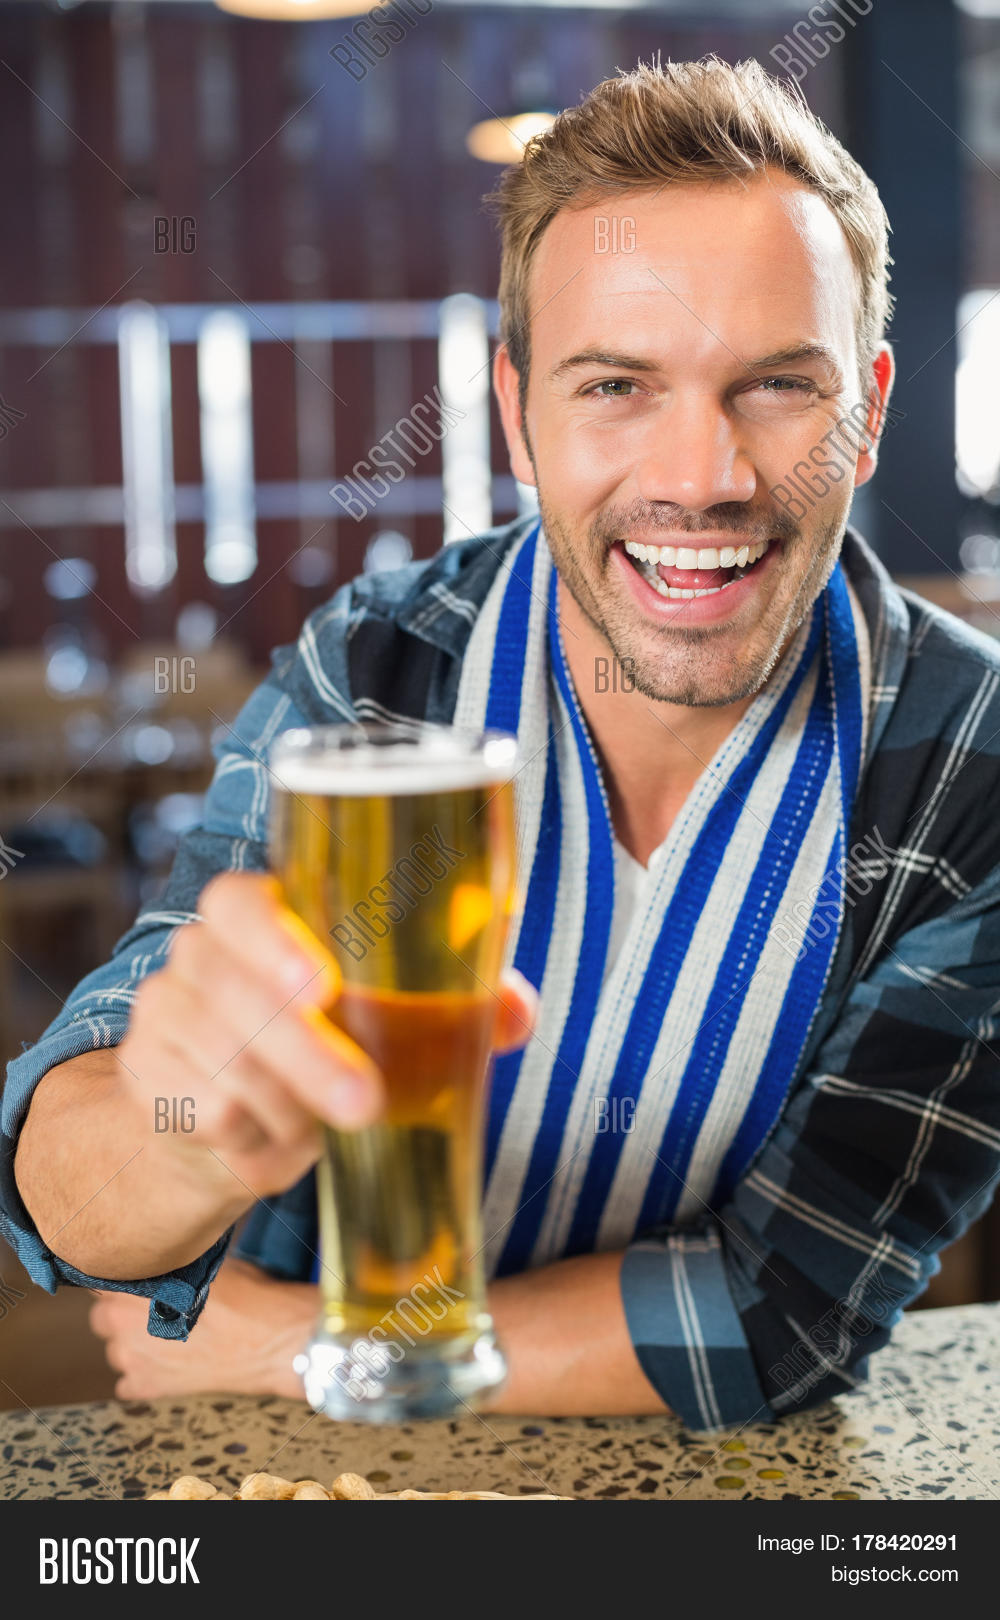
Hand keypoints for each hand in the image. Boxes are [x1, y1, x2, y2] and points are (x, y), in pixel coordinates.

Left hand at [88, 1257, 317, 1400]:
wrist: (269, 1340)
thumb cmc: (243, 1295)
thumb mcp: (203, 1262)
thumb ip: (168, 1263)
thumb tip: (159, 1255)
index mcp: (131, 1288)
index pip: (101, 1280)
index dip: (121, 1278)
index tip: (138, 1281)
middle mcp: (120, 1326)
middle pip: (102, 1317)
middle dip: (122, 1313)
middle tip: (157, 1308)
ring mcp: (131, 1361)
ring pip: (116, 1350)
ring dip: (134, 1344)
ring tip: (171, 1337)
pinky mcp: (145, 1388)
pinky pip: (127, 1381)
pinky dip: (144, 1375)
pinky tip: (171, 1363)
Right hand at [117, 872, 536, 1216]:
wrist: (217, 1113)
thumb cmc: (319, 1040)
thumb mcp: (379, 1014)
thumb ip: (451, 1004)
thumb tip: (515, 1012)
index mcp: (253, 915)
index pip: (239, 903)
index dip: (274, 940)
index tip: (322, 986)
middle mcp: (197, 955)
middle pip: (236, 996)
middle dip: (307, 1056)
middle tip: (366, 1103)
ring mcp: (164, 1017)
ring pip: (226, 1067)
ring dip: (291, 1107)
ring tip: (326, 1125)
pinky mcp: (149, 1081)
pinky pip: (210, 1117)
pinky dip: (258, 1141)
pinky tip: (277, 1141)